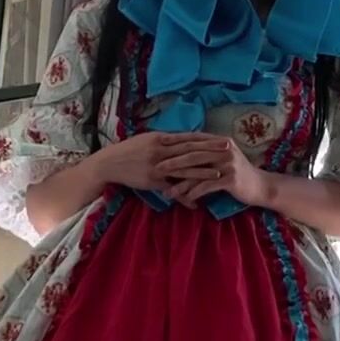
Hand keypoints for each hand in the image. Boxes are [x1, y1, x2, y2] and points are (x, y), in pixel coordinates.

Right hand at [92, 132, 214, 192]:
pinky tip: (196, 203)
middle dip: (211, 150)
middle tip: (230, 150)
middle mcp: (162, 150)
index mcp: (162, 138)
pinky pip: (172, 190)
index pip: (189, 137)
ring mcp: (158, 166)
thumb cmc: (129, 150)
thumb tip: (183, 139)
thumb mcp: (148, 140)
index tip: (223, 137)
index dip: (208, 138)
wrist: (110, 163)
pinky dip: (184, 196)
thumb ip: (166, 140)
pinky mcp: (153, 181)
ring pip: (184, 169)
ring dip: (203, 172)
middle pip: (191, 150)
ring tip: (219, 175)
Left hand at [157, 134, 271, 208]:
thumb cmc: (238, 174)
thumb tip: (183, 150)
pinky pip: (208, 185)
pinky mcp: (231, 179)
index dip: (176, 140)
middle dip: (173, 162)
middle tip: (157, 169)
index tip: (159, 144)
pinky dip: (195, 192)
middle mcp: (224, 149)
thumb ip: (207, 152)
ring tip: (167, 191)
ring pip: (198, 171)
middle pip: (193, 154)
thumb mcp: (223, 158)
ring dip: (180, 182)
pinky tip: (184, 198)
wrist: (260, 186)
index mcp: (220, 141)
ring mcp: (228, 163)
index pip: (194, 138)